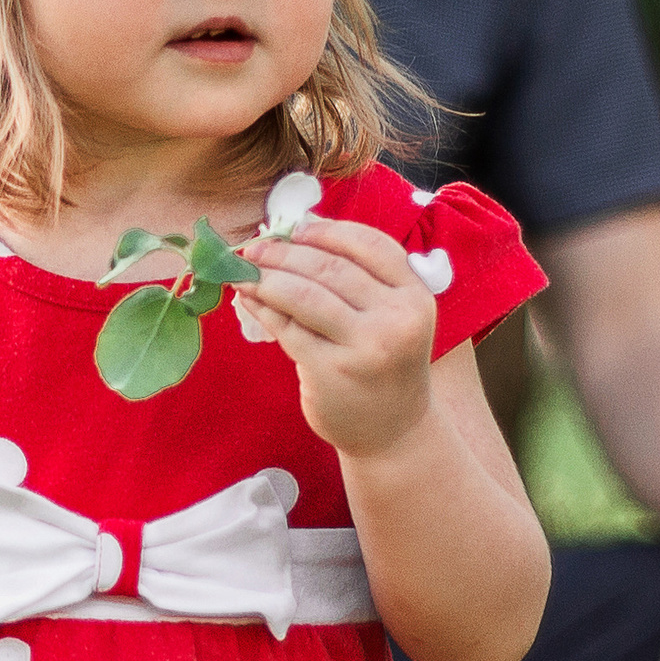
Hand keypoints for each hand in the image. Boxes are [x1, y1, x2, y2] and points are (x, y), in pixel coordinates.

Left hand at [234, 217, 436, 457]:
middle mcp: (396, 319)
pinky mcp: (331, 372)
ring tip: (244, 271)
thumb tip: (295, 237)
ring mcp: (364, 348)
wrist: (394, 431)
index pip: (369, 245)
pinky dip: (263, 309)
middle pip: (330, 267)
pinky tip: (249, 300)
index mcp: (415, 296)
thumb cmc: (385, 363)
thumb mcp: (394, 317)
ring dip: (267, 278)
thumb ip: (360, 280)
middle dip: (285, 253)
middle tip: (255, 248)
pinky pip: (288, 329)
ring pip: (305, 295)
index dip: (327, 231)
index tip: (295, 229)